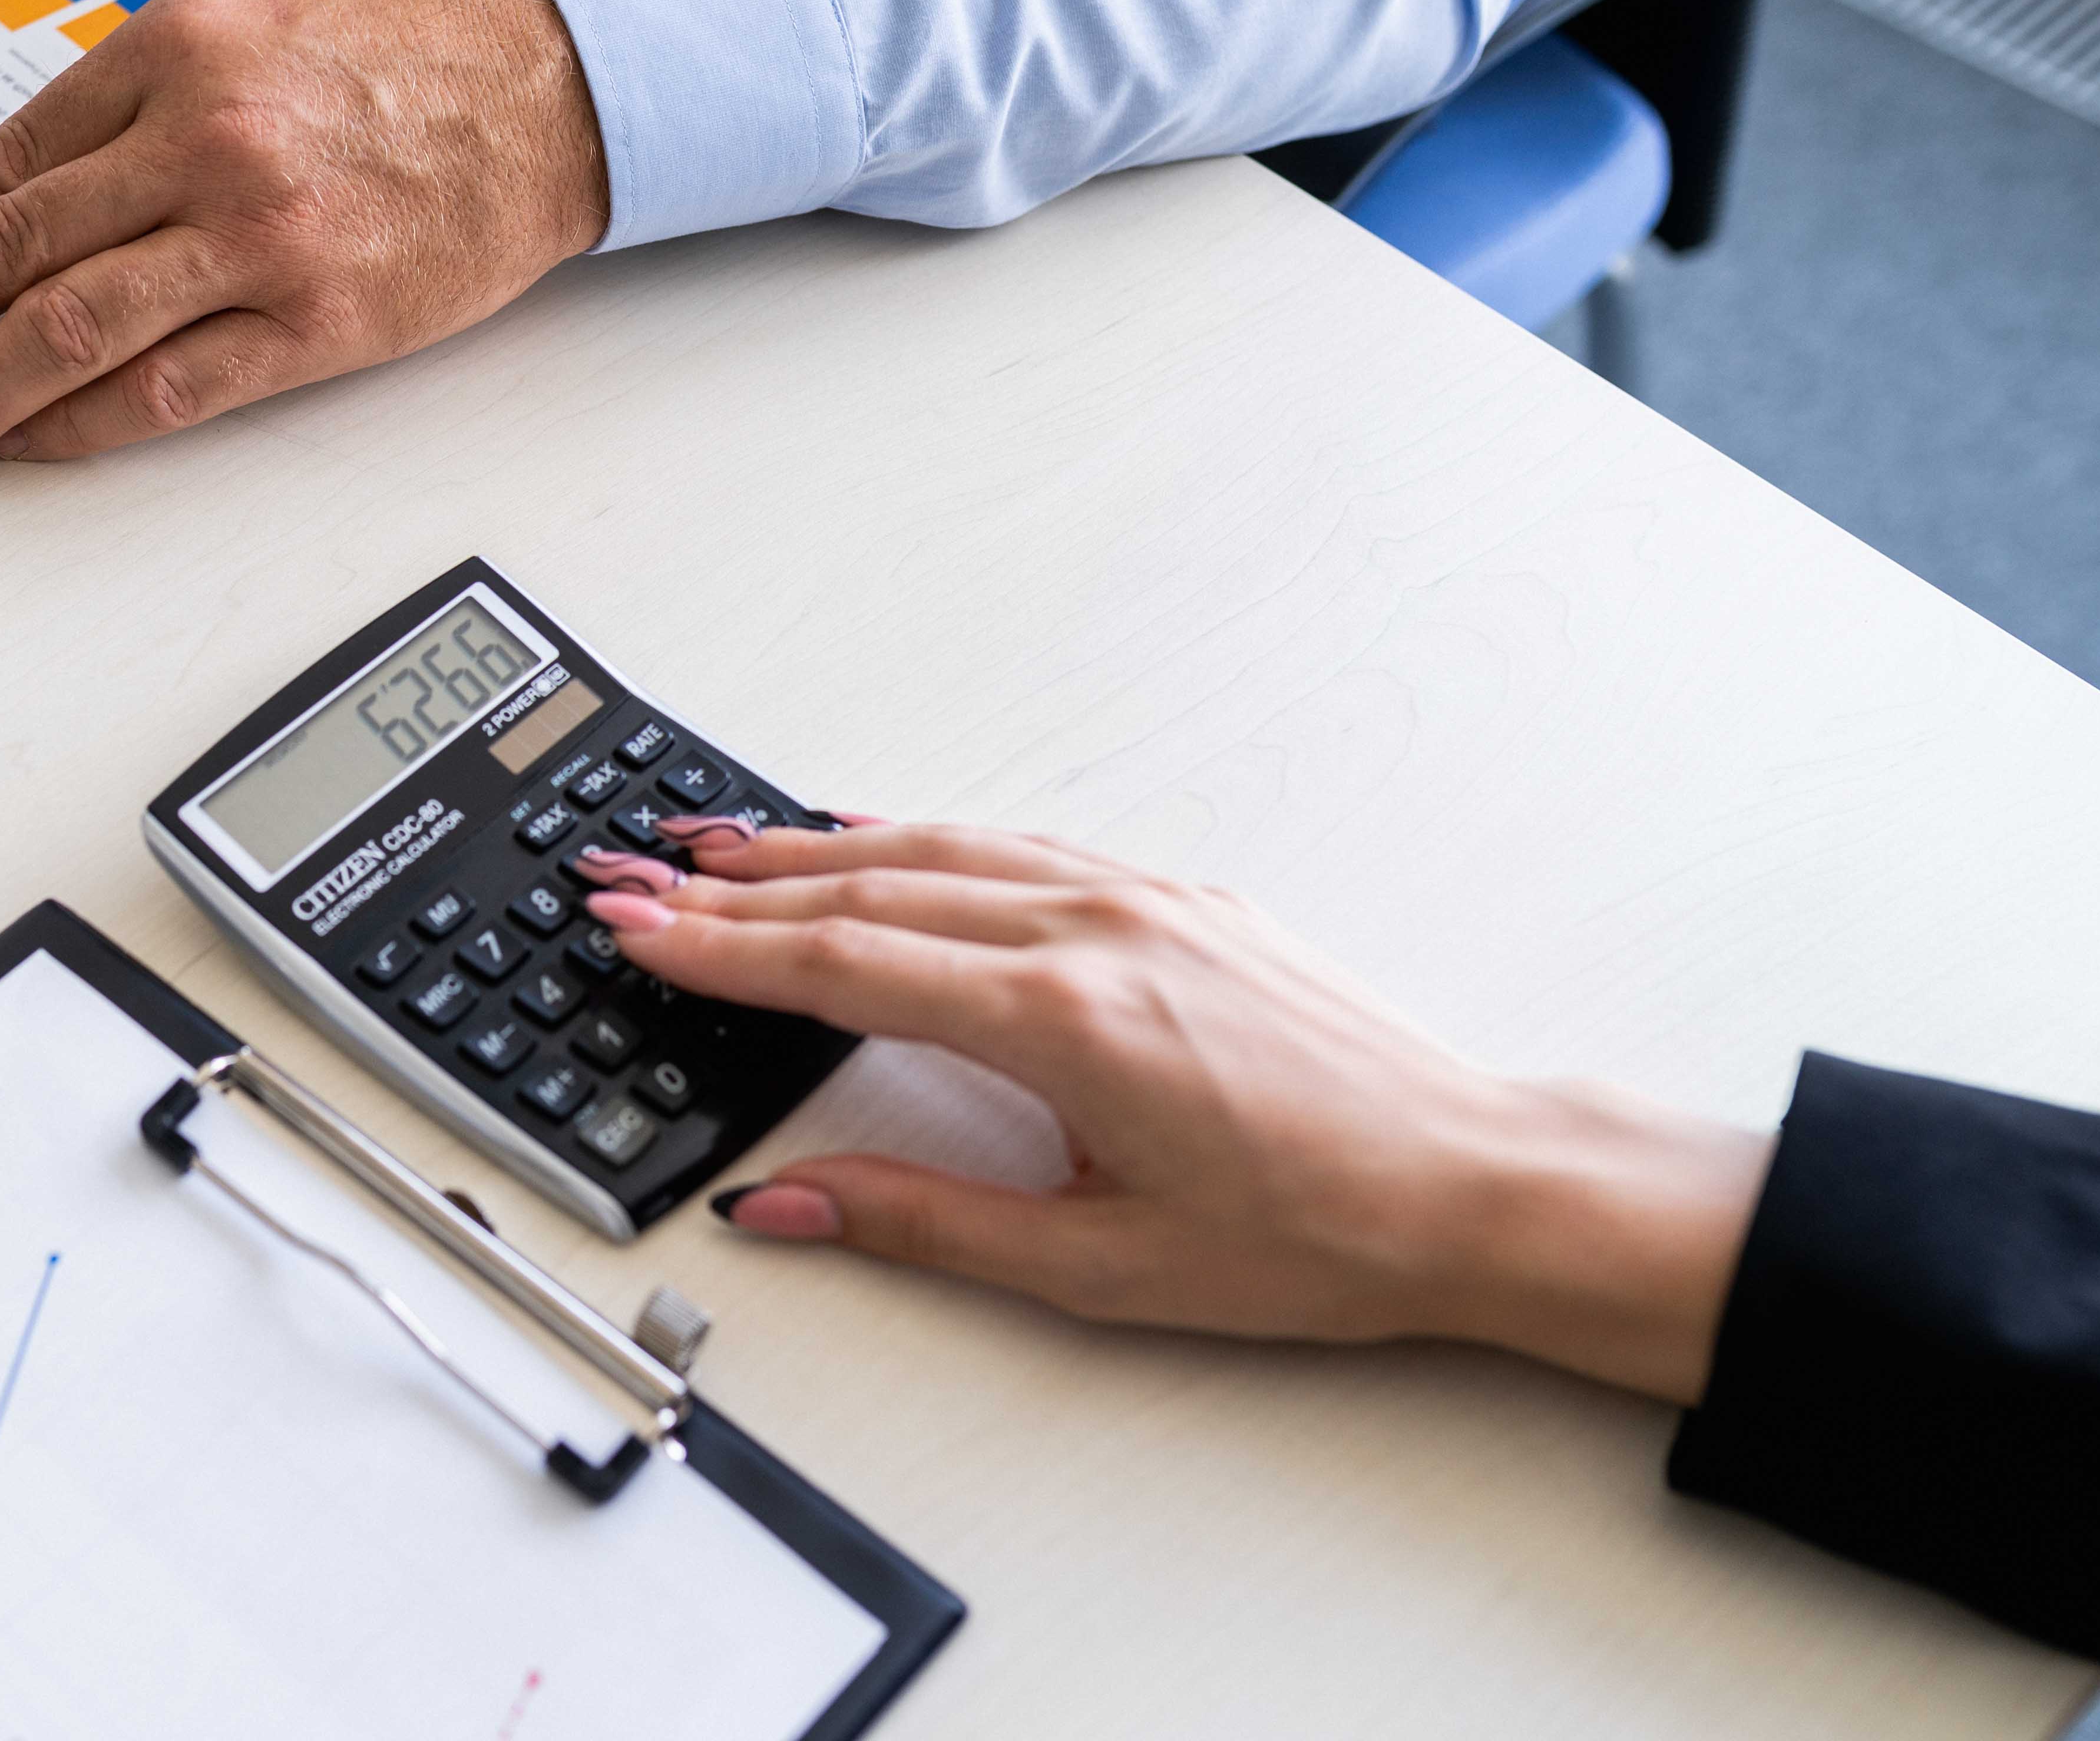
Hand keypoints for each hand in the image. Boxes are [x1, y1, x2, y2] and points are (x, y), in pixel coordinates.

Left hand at [0, 0, 606, 476]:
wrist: (549, 91)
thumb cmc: (409, 56)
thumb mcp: (249, 25)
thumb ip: (141, 99)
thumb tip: (29, 193)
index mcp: (175, 51)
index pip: (11, 159)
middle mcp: (206, 139)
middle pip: (15, 246)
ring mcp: (261, 237)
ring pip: (71, 328)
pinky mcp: (318, 320)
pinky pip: (170, 390)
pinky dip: (83, 426)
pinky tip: (32, 445)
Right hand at [578, 821, 1772, 1403]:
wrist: (1470, 1183)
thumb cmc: (1316, 1231)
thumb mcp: (1098, 1262)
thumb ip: (921, 1220)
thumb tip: (784, 1204)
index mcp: (1062, 1019)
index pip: (843, 968)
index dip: (722, 951)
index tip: (634, 932)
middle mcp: (1092, 931)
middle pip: (869, 891)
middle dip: (731, 887)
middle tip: (630, 877)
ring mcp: (1139, 899)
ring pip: (937, 850)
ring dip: (813, 846)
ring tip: (715, 844)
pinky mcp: (1179, 897)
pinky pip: (1014, 846)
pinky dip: (920, 838)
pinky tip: (873, 838)